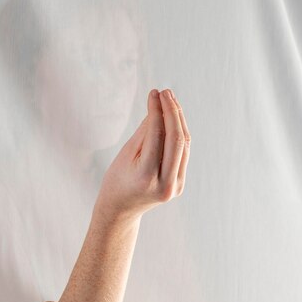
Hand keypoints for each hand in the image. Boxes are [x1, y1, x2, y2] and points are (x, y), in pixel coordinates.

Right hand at [95, 88, 190, 221]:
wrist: (121, 210)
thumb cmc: (118, 179)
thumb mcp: (126, 154)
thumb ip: (145, 132)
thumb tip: (159, 105)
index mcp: (146, 177)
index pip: (157, 136)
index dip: (157, 111)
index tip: (154, 93)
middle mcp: (165, 183)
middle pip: (177, 140)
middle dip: (172, 112)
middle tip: (166, 92)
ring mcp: (176, 186)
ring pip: (184, 145)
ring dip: (179, 120)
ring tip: (170, 100)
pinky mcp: (180, 184)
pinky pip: (183, 153)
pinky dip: (179, 134)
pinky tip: (173, 118)